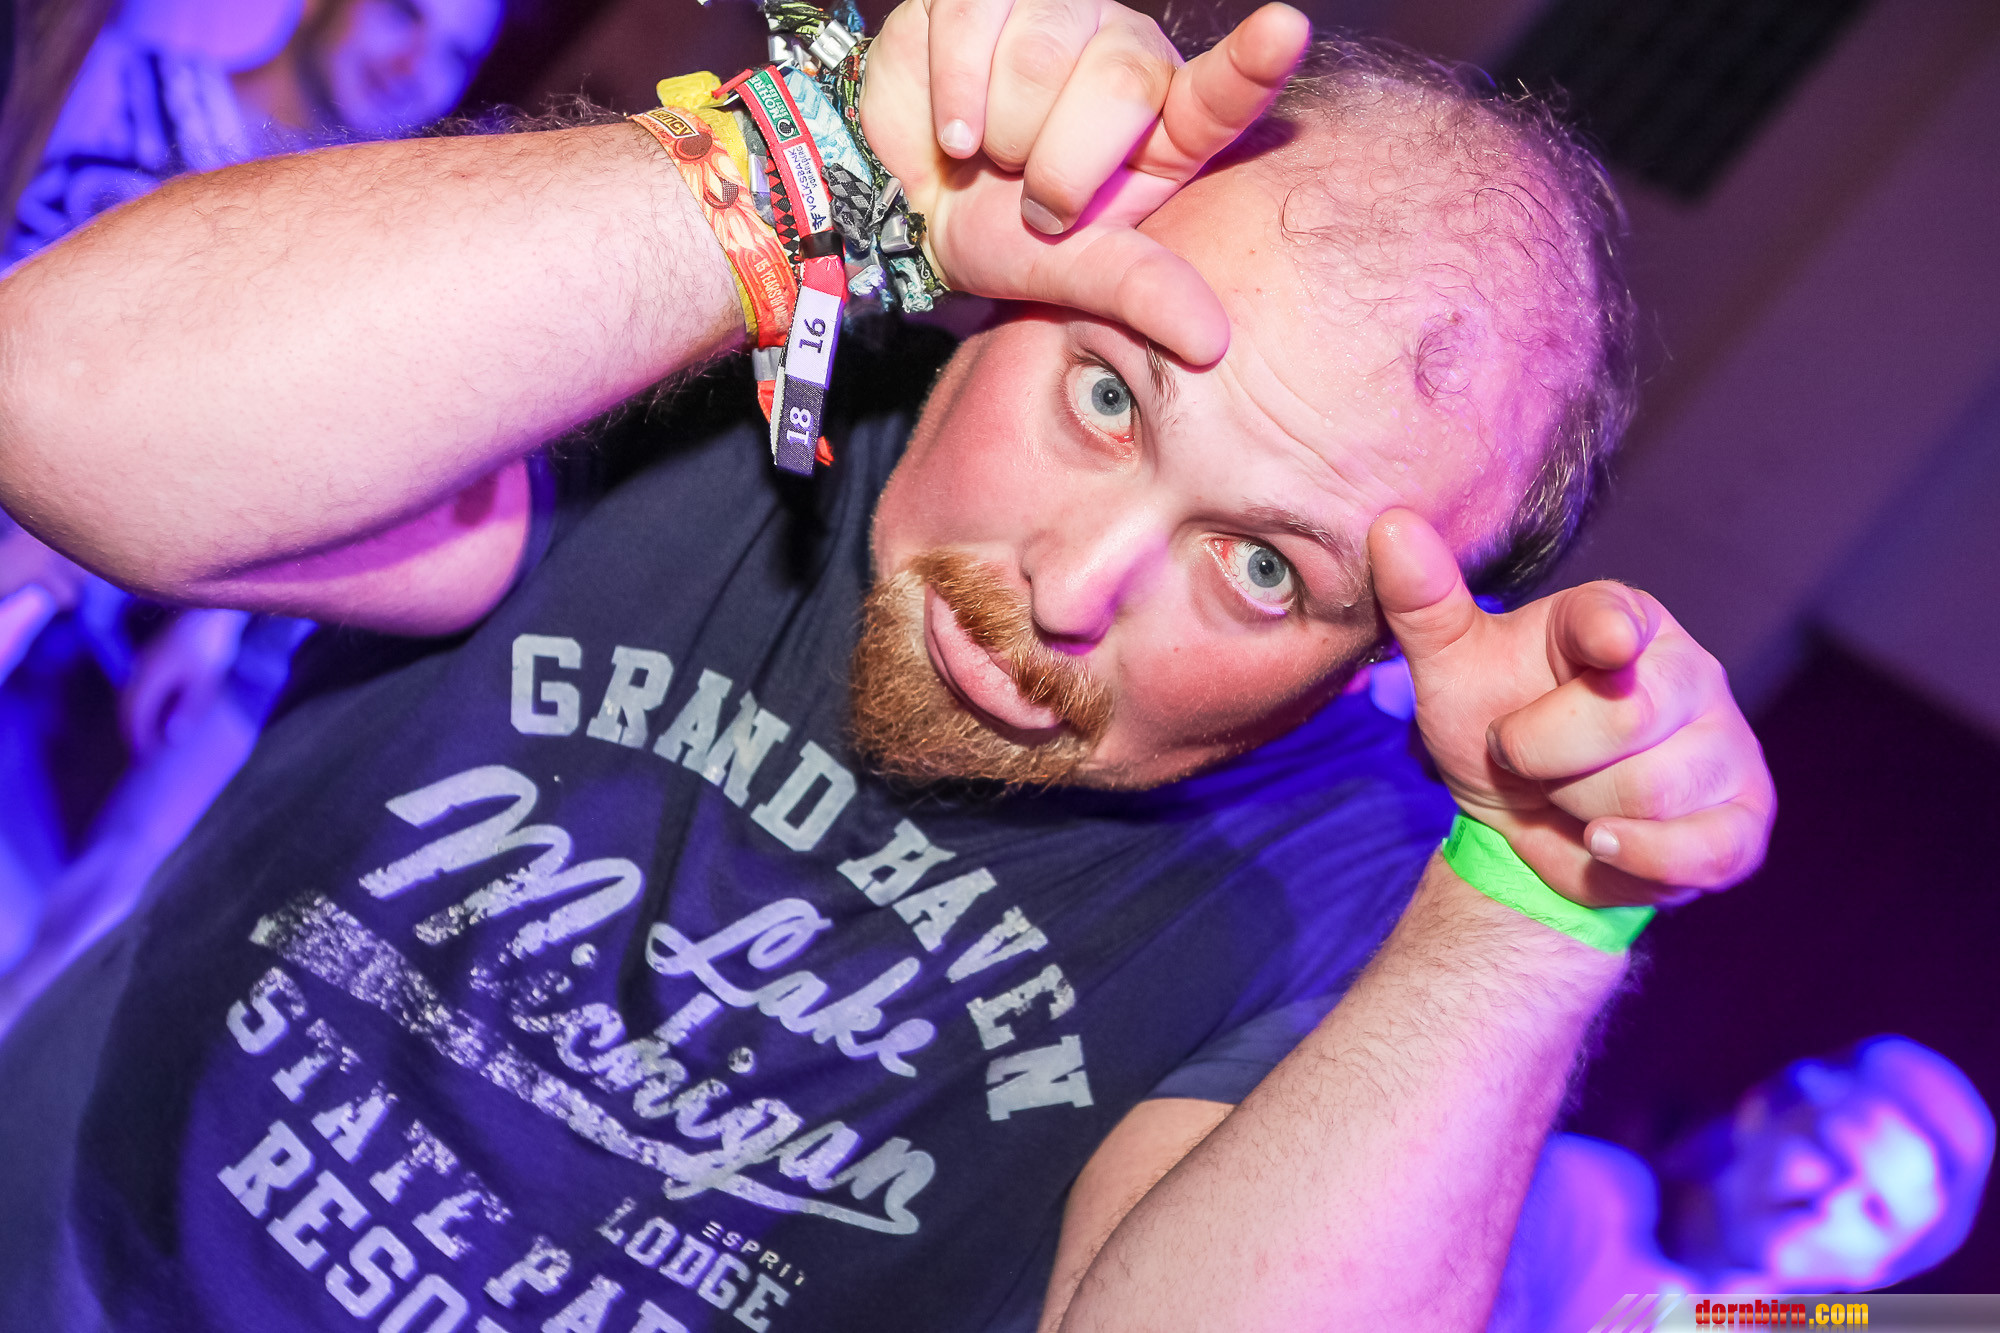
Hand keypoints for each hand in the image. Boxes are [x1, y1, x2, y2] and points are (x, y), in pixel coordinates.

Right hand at [120, 607, 249, 759]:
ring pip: (133, 692)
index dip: (136, 738)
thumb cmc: (211, 644)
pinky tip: (159, 706)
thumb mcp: (205, 680)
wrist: (213, 609)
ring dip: (137, 715)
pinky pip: (142, 683)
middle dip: (132, 730)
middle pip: (128, 705)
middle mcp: (139, 669)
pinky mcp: (157, 652)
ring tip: (147, 735)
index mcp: (147, 679)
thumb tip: (172, 739)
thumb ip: (189, 710)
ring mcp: (146, 658)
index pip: (132, 715)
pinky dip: (146, 700)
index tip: (142, 760)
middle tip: (141, 754)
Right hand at [861, 0, 1309, 363]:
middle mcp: (1126, 57)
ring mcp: (1060, 12)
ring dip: (1000, 131)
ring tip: (988, 155)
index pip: (1223, 91)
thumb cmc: (1005, 236)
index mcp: (1168, 128)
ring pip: (1044, 56)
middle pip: (1118, 85)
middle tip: (1032, 202)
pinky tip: (952, 128)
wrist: (906, 207)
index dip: (1253, 61)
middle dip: (1056, 169)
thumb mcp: (1072, 274)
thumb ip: (1141, 293)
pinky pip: (976, 20)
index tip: (1285, 30)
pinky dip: (953, 91)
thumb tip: (1211, 343)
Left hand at [1368, 509, 1774, 907]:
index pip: (1615, 619)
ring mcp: (1724, 744)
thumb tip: (1388, 524)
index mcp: (1617, 619)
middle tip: (1523, 758)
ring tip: (1567, 796)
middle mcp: (1688, 671)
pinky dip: (1641, 859)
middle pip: (1625, 716)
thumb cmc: (1496, 724)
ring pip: (1651, 790)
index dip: (1611, 632)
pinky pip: (1706, 849)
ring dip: (1578, 811)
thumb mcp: (1450, 667)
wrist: (1525, 821)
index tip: (1609, 644)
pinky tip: (1602, 845)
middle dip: (1542, 756)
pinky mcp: (1742, 817)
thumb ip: (1423, 600)